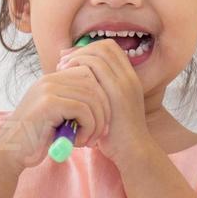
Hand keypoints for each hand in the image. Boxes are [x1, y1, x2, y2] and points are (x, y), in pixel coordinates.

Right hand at [0, 67, 111, 172]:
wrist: (10, 153)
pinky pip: (83, 110)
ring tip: (87, 140)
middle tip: (98, 134)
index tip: (100, 120)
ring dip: (97, 123)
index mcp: (53, 79)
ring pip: (92, 98)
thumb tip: (108, 100)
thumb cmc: (37, 138)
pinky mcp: (48, 103)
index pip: (90, 74)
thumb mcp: (59, 116)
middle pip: (95, 84)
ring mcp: (48, 88)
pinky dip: (88, 128)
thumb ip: (75, 103)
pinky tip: (78, 141)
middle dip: (104, 111)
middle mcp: (50, 79)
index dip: (101, 96)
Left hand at [57, 37, 150, 163]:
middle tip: (63, 60)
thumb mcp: (111, 107)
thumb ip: (100, 92)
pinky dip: (78, 65)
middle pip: (104, 47)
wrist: (133, 150)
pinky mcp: (116, 91)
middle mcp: (129, 76)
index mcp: (130, 78)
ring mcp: (125, 82)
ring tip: (63, 67)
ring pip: (99, 53)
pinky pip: (95, 66)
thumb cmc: (116, 133)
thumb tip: (79, 79)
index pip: (110, 48)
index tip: (71, 58)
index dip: (89, 48)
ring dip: (77, 56)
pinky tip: (67, 76)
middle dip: (81, 50)